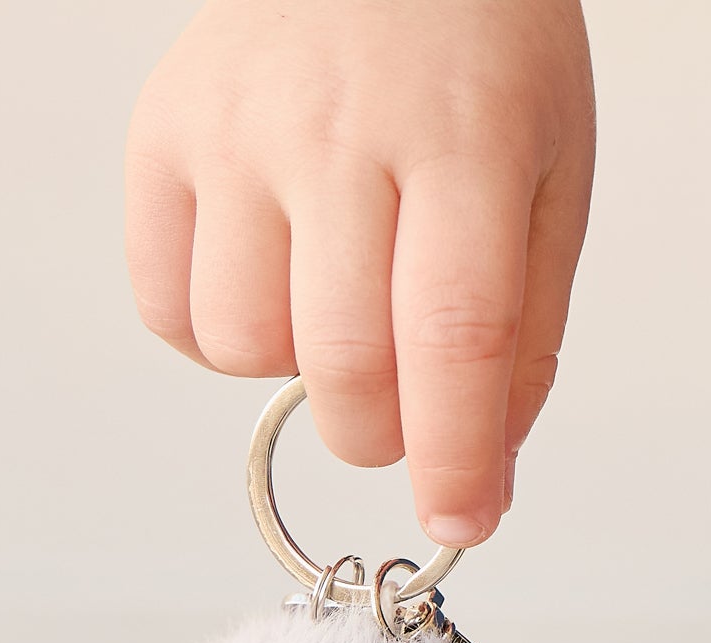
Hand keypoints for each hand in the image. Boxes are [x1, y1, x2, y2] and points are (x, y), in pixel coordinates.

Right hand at [125, 0, 595, 547]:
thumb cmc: (475, 51)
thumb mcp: (549, 173)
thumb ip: (526, 335)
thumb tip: (480, 480)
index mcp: (464, 136)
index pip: (454, 337)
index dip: (454, 457)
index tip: (461, 522)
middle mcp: (336, 127)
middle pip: (343, 367)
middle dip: (381, 434)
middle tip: (404, 407)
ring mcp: (234, 127)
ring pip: (241, 349)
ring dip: (294, 371)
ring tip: (332, 297)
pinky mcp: (161, 134)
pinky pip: (168, 308)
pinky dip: (217, 332)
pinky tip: (269, 274)